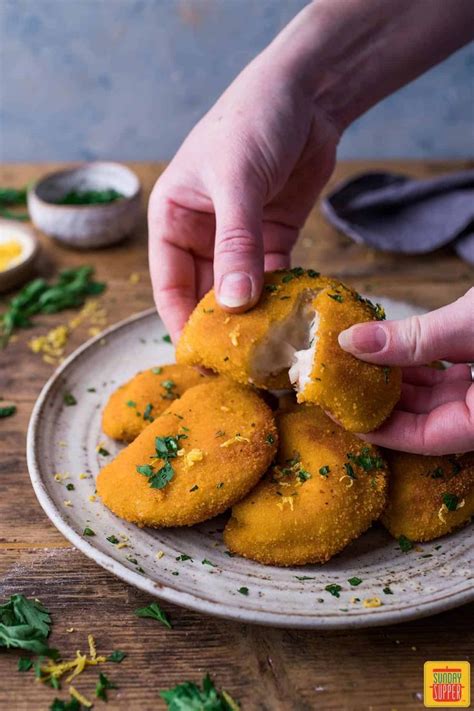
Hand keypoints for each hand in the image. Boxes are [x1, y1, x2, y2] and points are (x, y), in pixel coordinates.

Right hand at [148, 54, 338, 340]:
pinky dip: (281, 298)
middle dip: (222, 328)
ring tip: (270, 353)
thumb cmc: (252, 123)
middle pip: (206, 294)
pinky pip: (274, 277)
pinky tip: (293, 319)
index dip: (182, 323)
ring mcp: (239, 239)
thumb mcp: (236, 182)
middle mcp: (202, 234)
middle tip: (242, 366)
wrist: (306, 94)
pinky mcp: (274, 238)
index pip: (169, 285)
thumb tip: (235, 304)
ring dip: (255, 318)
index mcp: (172, 219)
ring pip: (241, 291)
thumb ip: (235, 244)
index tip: (201, 359)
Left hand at [338, 288, 473, 454]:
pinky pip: (443, 377)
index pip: (423, 439)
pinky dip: (414, 364)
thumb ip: (415, 337)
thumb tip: (353, 342)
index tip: (338, 410)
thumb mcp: (471, 323)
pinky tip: (384, 348)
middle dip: (377, 399)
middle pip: (423, 419)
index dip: (377, 428)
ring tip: (352, 360)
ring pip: (431, 397)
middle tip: (337, 380)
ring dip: (392, 379)